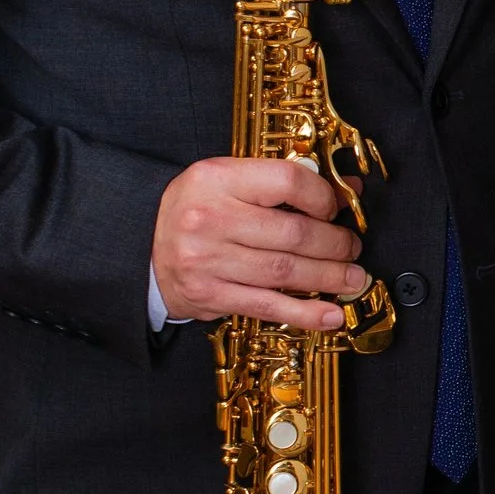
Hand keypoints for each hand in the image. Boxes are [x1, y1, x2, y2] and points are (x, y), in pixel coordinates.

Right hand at [152, 156, 366, 328]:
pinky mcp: (210, 295)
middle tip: (351, 249)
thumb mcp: (230, 180)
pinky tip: (331, 314)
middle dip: (335, 244)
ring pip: (285, 272)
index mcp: (217, 179)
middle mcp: (210, 218)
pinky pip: (268, 306)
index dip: (323, 197)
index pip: (287, 181)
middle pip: (293, 233)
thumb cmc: (196, 210)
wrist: (143, 247)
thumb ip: (283, 182)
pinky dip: (305, 313)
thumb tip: (345, 191)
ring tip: (352, 278)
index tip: (336, 210)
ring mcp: (208, 260)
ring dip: (329, 278)